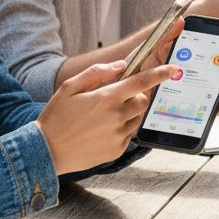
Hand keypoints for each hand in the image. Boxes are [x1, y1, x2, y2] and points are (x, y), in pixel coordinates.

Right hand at [37, 61, 172, 174]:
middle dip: (135, 96)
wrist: (45, 152)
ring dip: (129, 112)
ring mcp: (118, 135)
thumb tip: (120, 65)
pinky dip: (122, 128)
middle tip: (116, 98)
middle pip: (142, 100)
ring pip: (138, 117)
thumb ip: (96, 72)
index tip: (174, 69)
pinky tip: (102, 130)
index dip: (160, 74)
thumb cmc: (56, 117)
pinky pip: (130, 134)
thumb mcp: (69, 87)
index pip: (141, 82)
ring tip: (104, 116)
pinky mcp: (117, 150)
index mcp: (106, 98)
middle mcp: (116, 117)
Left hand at [131, 20, 218, 114]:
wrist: (121, 100)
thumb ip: (166, 37)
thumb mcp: (149, 52)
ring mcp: (196, 97)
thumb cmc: (136, 75)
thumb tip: (182, 21)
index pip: (216, 55)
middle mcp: (197, 79)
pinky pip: (211, 112)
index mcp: (190, 62)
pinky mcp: (191, 113)